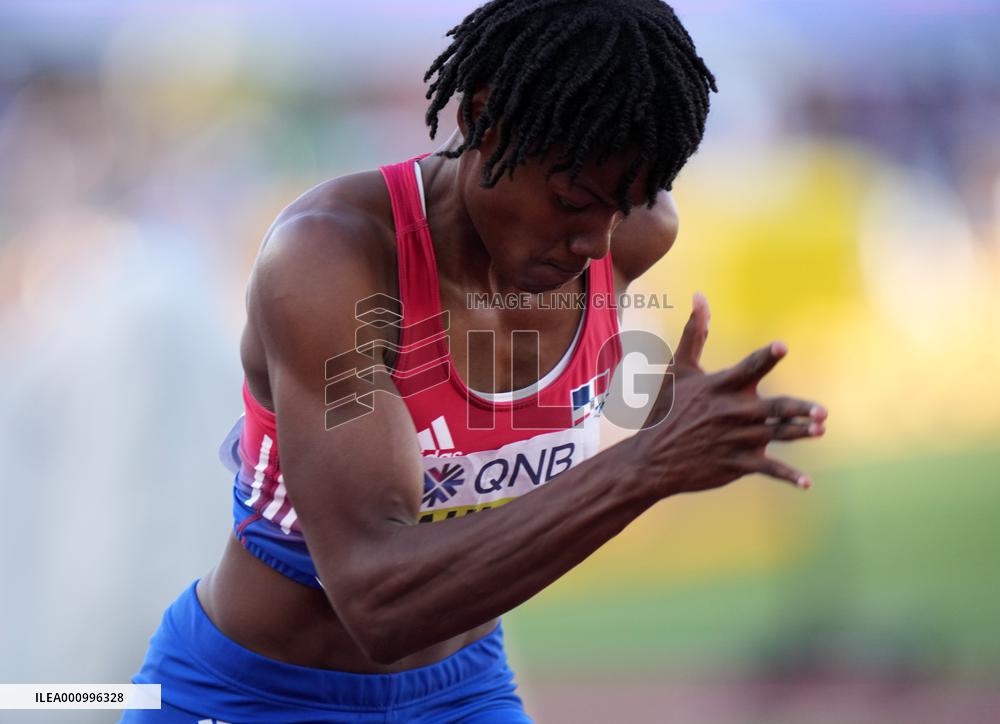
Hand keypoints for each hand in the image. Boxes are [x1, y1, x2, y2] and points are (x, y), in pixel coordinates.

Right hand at [631, 292, 827, 497]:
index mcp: (719, 387)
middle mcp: (730, 412)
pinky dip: (788, 476)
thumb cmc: (667, 409)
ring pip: (776, 435)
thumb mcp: (678, 369)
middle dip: (797, 410)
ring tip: (820, 430)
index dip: (765, 357)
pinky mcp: (736, 464)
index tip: (782, 347)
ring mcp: (734, 440)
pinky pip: (767, 469)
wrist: (652, 458)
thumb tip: (700, 295)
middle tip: (822, 412)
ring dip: (799, 434)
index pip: (747, 368)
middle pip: (772, 408)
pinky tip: (806, 483)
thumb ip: (695, 333)